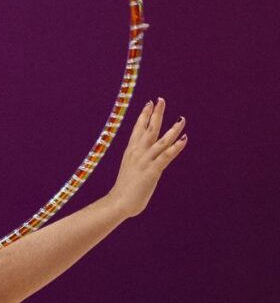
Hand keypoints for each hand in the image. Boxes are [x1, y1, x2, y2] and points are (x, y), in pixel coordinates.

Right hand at [106, 97, 187, 218]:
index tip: (149, 103)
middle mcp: (137, 153)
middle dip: (156, 114)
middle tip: (161, 100)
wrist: (118, 202)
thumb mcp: (130, 169)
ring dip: (172, 130)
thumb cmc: (124, 188)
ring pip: (161, 141)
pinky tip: (184, 140)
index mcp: (131, 151)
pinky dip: (175, 148)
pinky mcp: (152, 171)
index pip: (138, 129)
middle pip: (148, 129)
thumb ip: (137, 160)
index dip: (144, 115)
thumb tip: (142, 157)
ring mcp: (145, 161)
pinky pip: (165, 157)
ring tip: (182, 119)